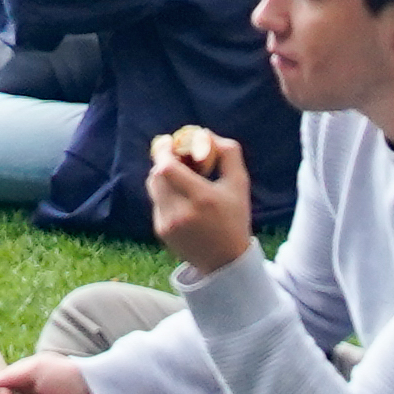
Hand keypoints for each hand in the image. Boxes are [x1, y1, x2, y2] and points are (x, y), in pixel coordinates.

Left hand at [146, 124, 257, 275]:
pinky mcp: (161, 231)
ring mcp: (168, 223)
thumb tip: (205, 134)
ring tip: (182, 177)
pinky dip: (166, 194)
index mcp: (202, 198)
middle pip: (156, 175)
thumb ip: (227, 153)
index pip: (167, 169)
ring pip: (154, 187)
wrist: (225, 260)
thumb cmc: (234, 216)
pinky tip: (182, 198)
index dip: (164, 151)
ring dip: (163, 177)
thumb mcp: (239, 183)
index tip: (168, 141)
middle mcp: (181, 212)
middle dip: (164, 162)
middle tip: (177, 157)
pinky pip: (156, 202)